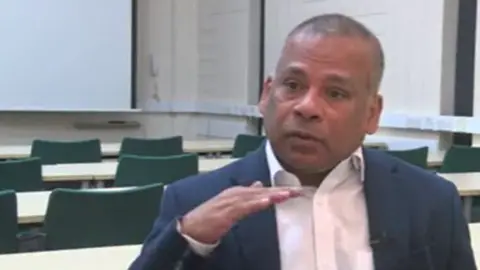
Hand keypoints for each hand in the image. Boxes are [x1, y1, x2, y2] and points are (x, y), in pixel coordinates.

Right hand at [179, 181, 300, 243]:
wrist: (191, 227)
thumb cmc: (210, 218)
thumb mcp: (231, 204)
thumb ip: (246, 195)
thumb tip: (259, 185)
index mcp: (238, 193)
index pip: (263, 190)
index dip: (280, 190)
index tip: (296, 191)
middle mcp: (236, 193)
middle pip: (263, 191)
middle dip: (281, 191)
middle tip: (300, 191)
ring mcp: (230, 201)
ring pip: (256, 197)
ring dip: (272, 195)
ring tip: (288, 194)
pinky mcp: (226, 212)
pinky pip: (244, 207)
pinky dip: (256, 203)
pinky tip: (267, 202)